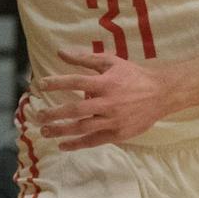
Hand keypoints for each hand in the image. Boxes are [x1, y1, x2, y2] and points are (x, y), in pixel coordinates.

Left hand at [33, 50, 175, 149]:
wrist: (161, 94)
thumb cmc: (133, 76)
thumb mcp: (111, 62)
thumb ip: (85, 58)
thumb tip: (61, 52)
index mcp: (106, 83)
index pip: (76, 81)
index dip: (57, 83)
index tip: (40, 85)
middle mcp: (108, 102)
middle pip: (76, 109)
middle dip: (54, 113)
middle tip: (38, 116)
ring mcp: (113, 120)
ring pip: (82, 127)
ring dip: (61, 130)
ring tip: (45, 131)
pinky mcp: (118, 133)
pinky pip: (94, 140)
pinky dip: (77, 144)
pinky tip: (63, 145)